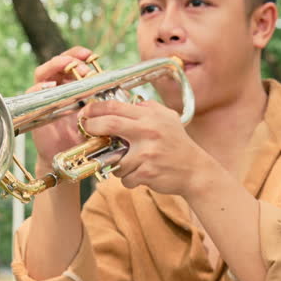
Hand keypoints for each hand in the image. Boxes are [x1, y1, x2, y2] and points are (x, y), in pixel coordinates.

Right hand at [28, 46, 95, 166]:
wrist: (70, 156)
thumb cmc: (83, 134)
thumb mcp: (96, 113)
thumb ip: (102, 97)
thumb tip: (114, 82)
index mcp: (70, 85)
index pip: (70, 62)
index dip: (78, 54)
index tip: (90, 55)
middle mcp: (56, 88)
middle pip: (56, 63)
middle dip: (69, 59)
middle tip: (83, 66)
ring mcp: (44, 97)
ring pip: (42, 74)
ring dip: (55, 66)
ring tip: (68, 67)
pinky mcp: (36, 108)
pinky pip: (32, 93)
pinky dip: (40, 87)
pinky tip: (50, 86)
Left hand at [78, 99, 201, 194]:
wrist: (196, 170)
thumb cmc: (178, 143)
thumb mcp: (167, 117)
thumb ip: (147, 107)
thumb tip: (126, 101)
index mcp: (150, 116)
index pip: (115, 106)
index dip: (94, 109)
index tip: (85, 113)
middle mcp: (148, 131)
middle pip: (109, 124)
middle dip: (92, 127)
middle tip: (87, 130)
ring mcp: (147, 152)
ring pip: (114, 159)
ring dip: (116, 164)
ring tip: (130, 163)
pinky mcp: (147, 172)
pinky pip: (124, 177)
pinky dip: (128, 178)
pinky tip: (141, 175)